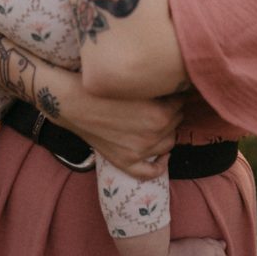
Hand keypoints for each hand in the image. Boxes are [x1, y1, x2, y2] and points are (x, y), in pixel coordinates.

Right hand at [61, 90, 183, 179]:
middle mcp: (154, 135)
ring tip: (158, 122)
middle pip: (177, 122)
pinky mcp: (126, 162)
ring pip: (169, 144)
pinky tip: (163, 156)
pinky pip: (150, 171)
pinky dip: (160, 165)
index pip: (181, 103)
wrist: (75, 102)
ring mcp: (140, 151)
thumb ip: (159, 90)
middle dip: (172, 112)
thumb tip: (176, 86)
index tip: (168, 91)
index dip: (175, 94)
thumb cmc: (104, 87)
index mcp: (161, 114)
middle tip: (161, 103)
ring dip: (167, 133)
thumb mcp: (137, 84)